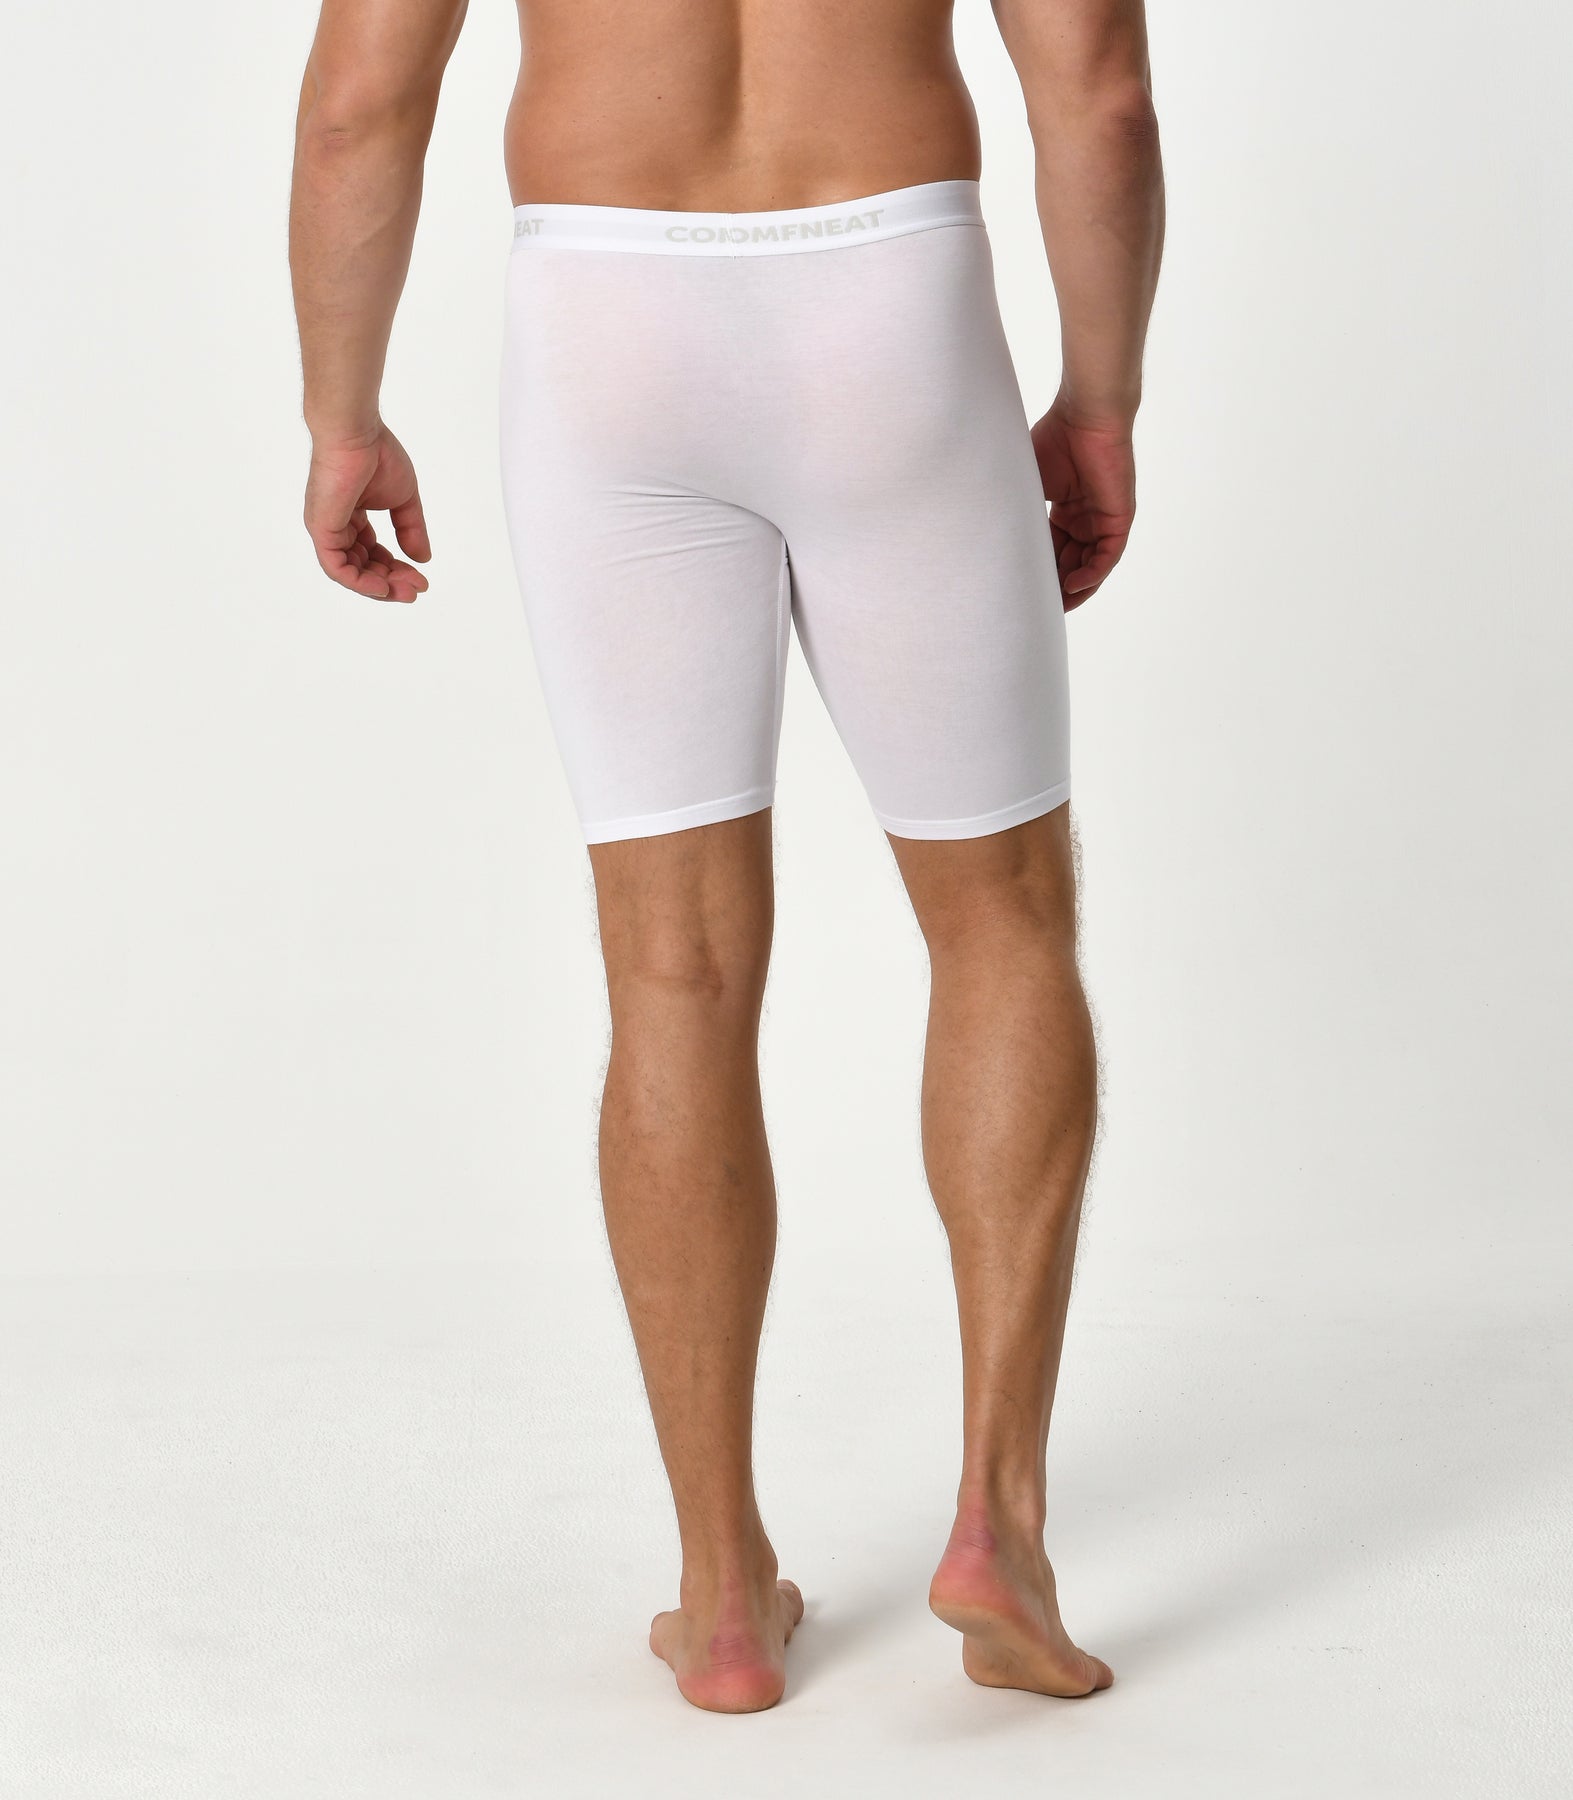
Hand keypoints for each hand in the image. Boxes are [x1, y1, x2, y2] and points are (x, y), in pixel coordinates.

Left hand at [304, 424, 430, 602]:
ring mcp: (326, 529)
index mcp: (352, 516)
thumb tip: (422, 559)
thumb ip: (411, 529)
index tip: (421, 578)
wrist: (356, 434)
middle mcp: (336, 525)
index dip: (397, 568)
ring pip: (351, 572)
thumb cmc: (376, 455)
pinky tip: (383, 588)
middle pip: (363, 567)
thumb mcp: (403, 500)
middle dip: (392, 582)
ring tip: (406, 592)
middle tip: (417, 590)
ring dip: (380, 587)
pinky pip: (337, 569)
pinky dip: (360, 582)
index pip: (373, 553)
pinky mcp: (321, 530)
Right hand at [1031, 397, 1136, 610]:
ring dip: (1075, 588)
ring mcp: (1103, 519)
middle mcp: (1086, 518)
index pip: (1053, 552)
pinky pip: (1107, 556)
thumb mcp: (1028, 486)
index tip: (1021, 593)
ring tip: (1055, 607)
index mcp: (1066, 510)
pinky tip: (1073, 586)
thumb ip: (1017, 511)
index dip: (1039, 573)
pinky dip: (1092, 574)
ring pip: (1091, 565)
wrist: (1083, 415)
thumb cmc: (1053, 440)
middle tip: (1034, 609)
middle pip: (1071, 563)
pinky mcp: (1119, 517)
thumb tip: (984, 537)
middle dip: (1055, 589)